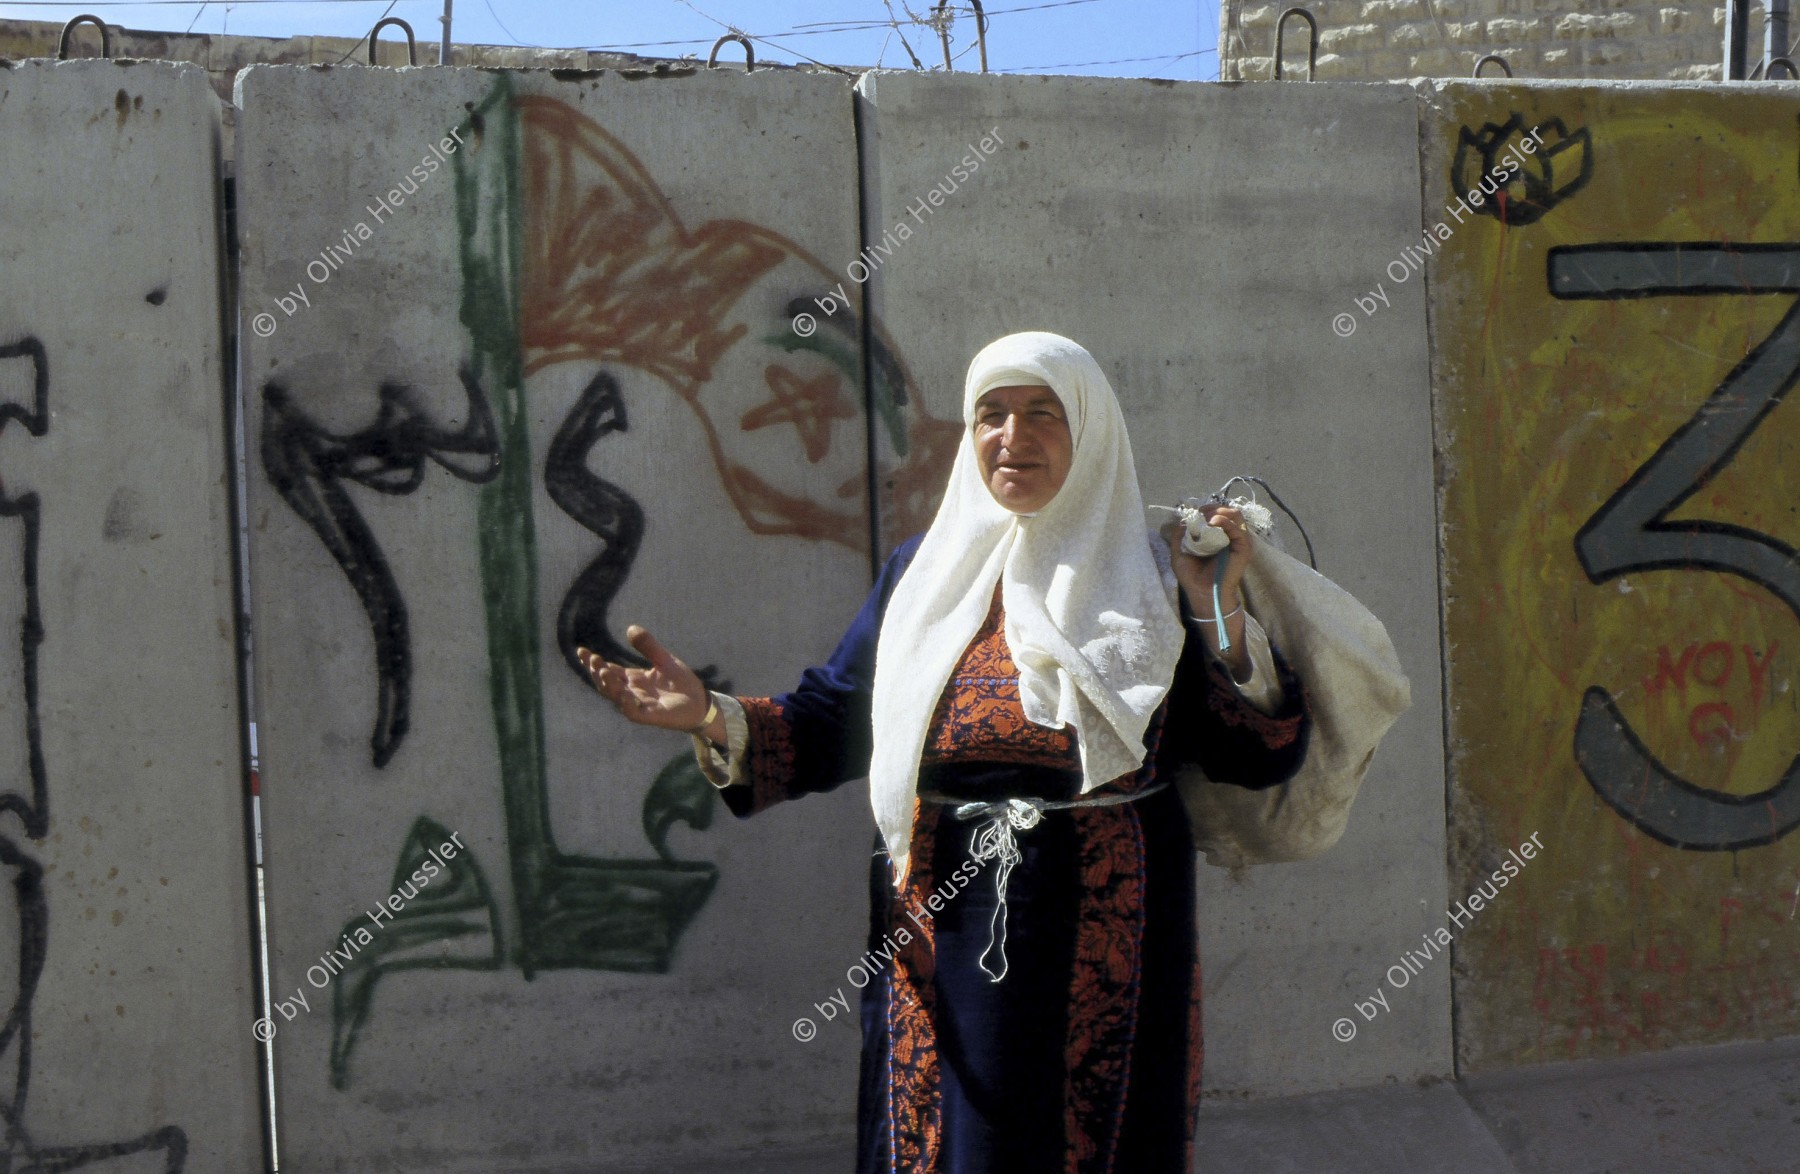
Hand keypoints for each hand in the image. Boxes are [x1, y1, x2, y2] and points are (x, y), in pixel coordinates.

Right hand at [577, 626, 712, 733]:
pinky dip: (625, 702)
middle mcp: (631, 692)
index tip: (581, 651)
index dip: (593, 662)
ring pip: (615, 696)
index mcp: (633, 680)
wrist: (701, 702)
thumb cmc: (681, 683)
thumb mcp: (664, 659)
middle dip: (596, 671)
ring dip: (607, 684)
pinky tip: (622, 692)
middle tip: (591, 658)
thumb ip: (649, 646)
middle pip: (606, 683)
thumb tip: (631, 627)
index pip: (607, 670)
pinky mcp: (650, 716)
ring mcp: (639, 705)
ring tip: (601, 670)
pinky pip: (632, 711)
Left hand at [1162, 506, 1254, 679]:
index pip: (1217, 514)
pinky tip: (1213, 522)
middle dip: (1213, 507)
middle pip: (1227, 511)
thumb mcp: (1179, 552)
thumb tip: (1183, 520)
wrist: (1202, 592)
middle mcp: (1228, 536)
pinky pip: (1238, 528)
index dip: (1207, 509)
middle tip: (1202, 512)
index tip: (1195, 512)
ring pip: (1235, 515)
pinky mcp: (1243, 547)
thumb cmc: (1192, 576)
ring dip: (1220, 511)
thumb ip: (1180, 536)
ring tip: (1208, 517)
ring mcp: (1237, 541)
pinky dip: (1226, 521)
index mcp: (1216, 537)